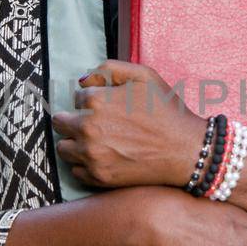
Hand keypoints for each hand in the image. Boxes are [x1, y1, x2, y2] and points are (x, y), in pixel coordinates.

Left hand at [51, 59, 206, 189]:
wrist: (186, 150)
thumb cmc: (167, 111)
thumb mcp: (143, 75)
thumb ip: (109, 69)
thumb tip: (83, 80)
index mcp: (97, 101)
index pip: (76, 97)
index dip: (90, 100)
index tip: (106, 106)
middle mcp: (88, 128)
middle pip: (60, 123)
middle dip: (74, 120)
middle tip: (94, 124)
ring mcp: (92, 155)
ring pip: (63, 147)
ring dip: (74, 142)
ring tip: (95, 141)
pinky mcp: (98, 177)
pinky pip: (75, 170)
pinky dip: (84, 164)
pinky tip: (102, 157)